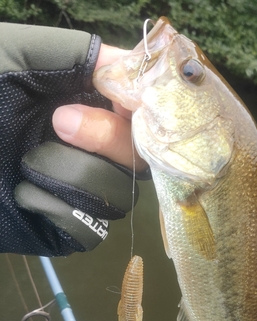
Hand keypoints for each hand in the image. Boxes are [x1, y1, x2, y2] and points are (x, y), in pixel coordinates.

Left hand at [0, 24, 146, 256]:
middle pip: (138, 158)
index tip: (128, 101)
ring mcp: (78, 194)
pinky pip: (90, 228)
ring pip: (119, 195)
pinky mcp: (63, 230)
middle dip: (106, 139)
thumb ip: (73, 54)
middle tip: (59, 121)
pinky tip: (22, 194)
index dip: (143, 109)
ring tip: (26, 161)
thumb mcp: (13, 58)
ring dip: (75, 175)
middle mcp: (88, 151)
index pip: (138, 114)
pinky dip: (57, 210)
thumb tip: (129, 65)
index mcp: (82, 109)